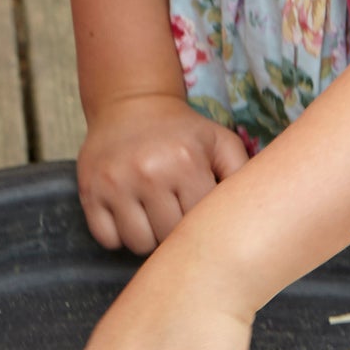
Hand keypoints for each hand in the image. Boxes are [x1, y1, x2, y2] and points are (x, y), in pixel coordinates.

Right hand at [75, 93, 248, 254]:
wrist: (131, 104)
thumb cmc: (183, 132)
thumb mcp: (221, 142)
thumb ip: (244, 175)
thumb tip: (260, 217)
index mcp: (186, 162)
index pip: (200, 224)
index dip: (203, 225)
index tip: (201, 214)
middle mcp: (148, 172)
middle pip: (170, 238)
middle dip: (177, 233)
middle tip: (177, 213)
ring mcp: (114, 183)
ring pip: (138, 244)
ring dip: (149, 237)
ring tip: (154, 214)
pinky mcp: (89, 191)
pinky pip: (107, 239)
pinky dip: (119, 235)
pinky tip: (130, 214)